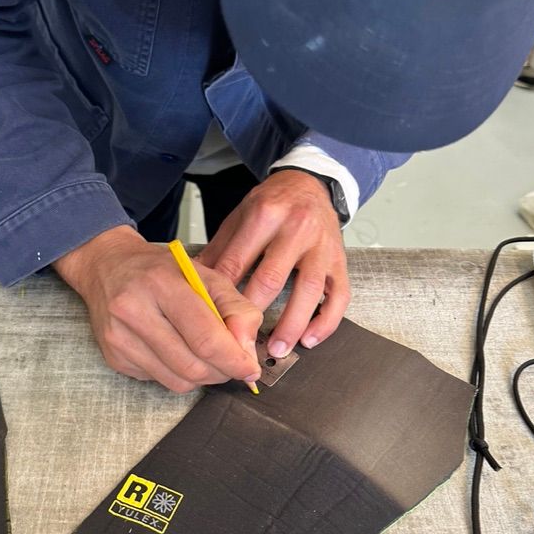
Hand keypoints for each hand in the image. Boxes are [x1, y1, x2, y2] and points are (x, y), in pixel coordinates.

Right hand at [53, 225, 262, 392]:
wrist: (107, 267)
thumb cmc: (161, 271)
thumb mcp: (206, 275)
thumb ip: (236, 309)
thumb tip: (247, 351)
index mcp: (161, 284)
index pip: (205, 338)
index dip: (234, 360)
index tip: (250, 368)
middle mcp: (133, 311)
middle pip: (192, 366)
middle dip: (222, 372)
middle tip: (233, 364)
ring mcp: (119, 338)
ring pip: (177, 381)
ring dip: (202, 377)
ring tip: (207, 357)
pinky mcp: (114, 357)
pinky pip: (160, 381)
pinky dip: (178, 374)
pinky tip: (177, 351)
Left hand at [197, 170, 349, 356]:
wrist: (310, 184)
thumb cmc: (273, 204)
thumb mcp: (240, 215)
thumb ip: (220, 249)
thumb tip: (194, 284)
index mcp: (265, 214)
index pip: (238, 261)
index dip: (223, 294)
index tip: (213, 321)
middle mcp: (297, 228)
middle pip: (272, 277)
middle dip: (254, 313)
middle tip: (240, 341)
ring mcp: (322, 246)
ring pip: (309, 290)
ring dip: (292, 324)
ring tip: (277, 349)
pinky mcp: (340, 261)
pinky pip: (339, 295)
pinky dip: (326, 321)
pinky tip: (309, 339)